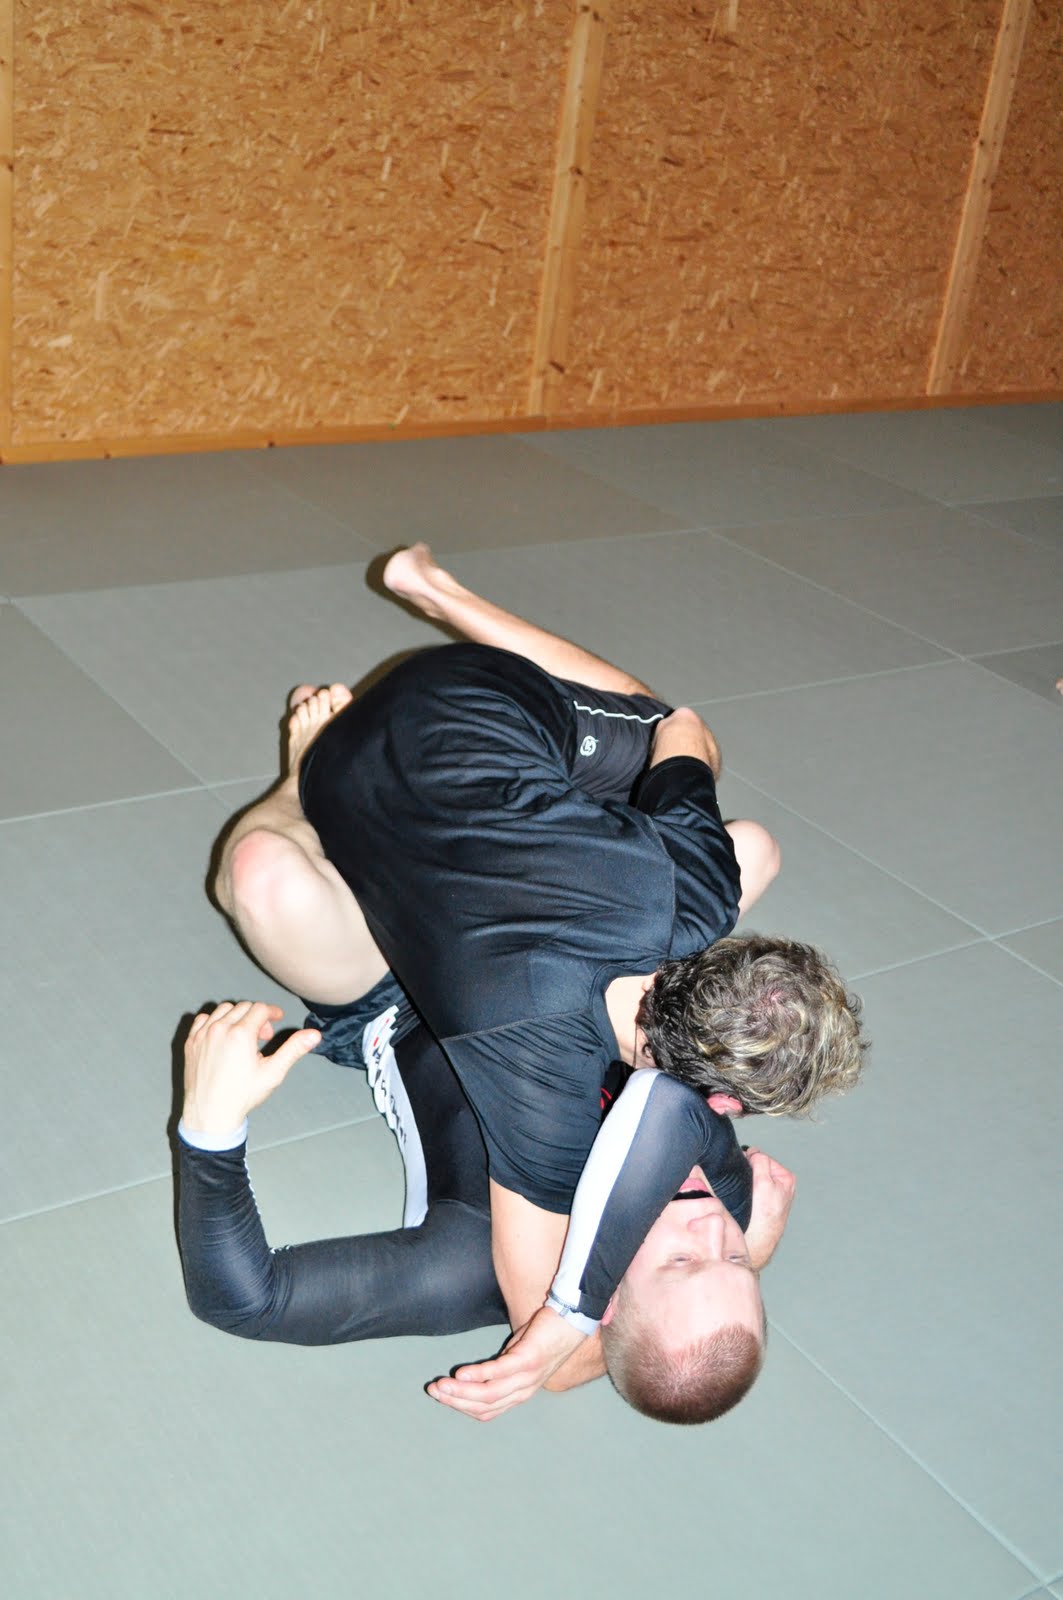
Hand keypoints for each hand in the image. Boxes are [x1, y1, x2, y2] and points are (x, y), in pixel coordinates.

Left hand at [182, 1000, 320, 1136]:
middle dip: (257, 1017)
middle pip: (244, 1007)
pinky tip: (223, 1036)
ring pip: (224, 1010)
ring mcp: (202, 1034)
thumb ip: (293, 1049)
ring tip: (244, 1036)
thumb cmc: (242, 1096)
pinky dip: (215, 1021)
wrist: (210, 1114)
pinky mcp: (191, 1042)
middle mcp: (220, 1029)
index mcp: (241, 1034)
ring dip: (237, 1017)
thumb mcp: (273, 1073)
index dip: (272, 1012)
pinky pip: (204, 1019)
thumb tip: (314, 1034)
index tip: (277, 1019)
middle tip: (263, 1037)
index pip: (260, 1008)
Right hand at [427, 1306, 584, 1421]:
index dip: (461, 1406)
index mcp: (519, 1392)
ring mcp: (527, 1377)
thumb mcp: (517, 1355)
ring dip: (461, 1392)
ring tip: (441, 1385)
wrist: (571, 1319)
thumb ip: (499, 1368)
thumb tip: (474, 1372)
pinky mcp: (529, 1359)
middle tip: (434, 1391)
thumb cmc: (543, 1335)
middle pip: (484, 1406)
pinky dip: (479, 1375)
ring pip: (488, 1394)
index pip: (486, 1410)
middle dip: (455, 1400)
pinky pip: (500, 1372)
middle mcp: (523, 1390)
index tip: (440, 1396)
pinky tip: (461, 1374)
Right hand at [743, 1147, 795, 1269]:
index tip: (742, 1169)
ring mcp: (771, 1194)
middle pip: (757, 1167)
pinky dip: (744, 1191)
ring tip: (744, 1194)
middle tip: (743, 1184)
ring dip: (745, 1182)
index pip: (762, 1157)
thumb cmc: (764, 1217)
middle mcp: (781, 1185)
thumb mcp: (764, 1182)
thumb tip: (753, 1151)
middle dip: (748, 1172)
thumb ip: (760, 1161)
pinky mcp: (762, 1203)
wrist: (758, 1242)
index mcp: (786, 1177)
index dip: (749, 1161)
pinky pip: (749, 1189)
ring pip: (752, 1178)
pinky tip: (743, 1200)